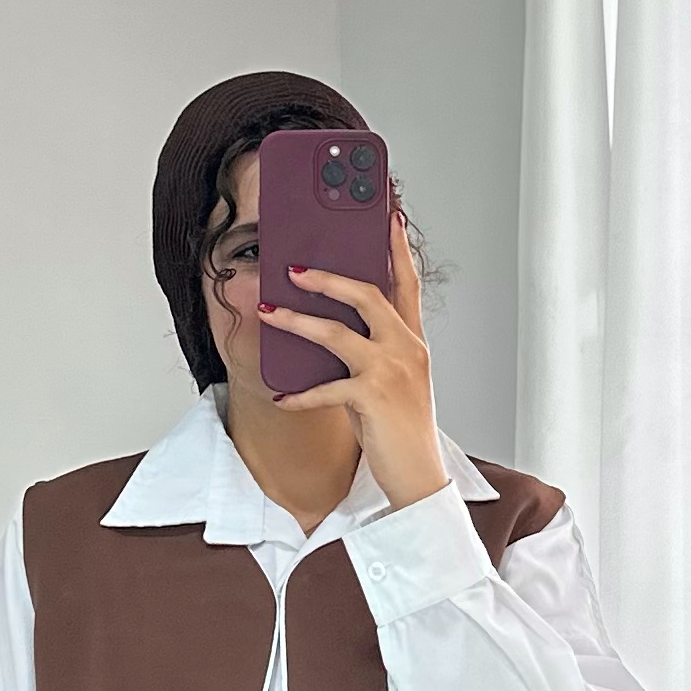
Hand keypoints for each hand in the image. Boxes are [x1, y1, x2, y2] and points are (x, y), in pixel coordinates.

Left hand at [257, 207, 449, 510]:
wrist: (418, 476)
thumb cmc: (402, 431)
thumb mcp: (393, 382)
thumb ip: (372, 352)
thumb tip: (331, 331)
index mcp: (412, 342)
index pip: (406, 283)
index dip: (395, 247)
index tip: (387, 215)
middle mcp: (405, 349)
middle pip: (366, 294)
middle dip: (327, 277)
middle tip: (295, 268)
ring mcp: (390, 371)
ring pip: (336, 333)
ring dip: (297, 321)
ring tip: (271, 312)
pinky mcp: (372, 398)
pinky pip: (325, 388)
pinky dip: (299, 394)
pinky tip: (281, 397)